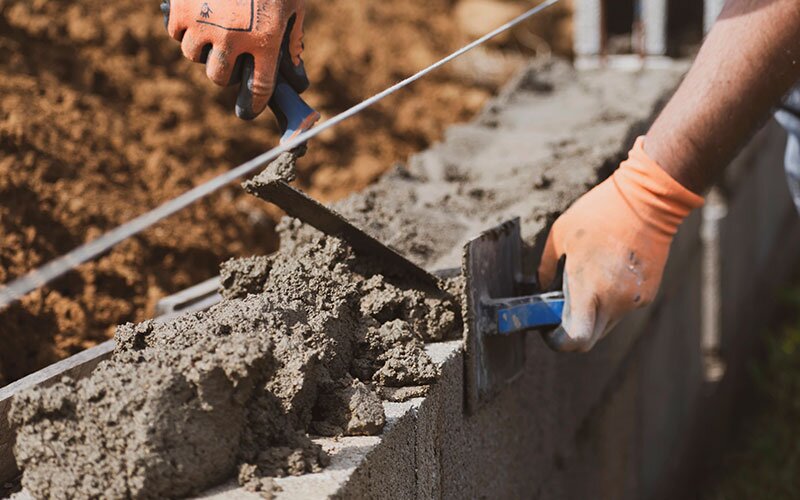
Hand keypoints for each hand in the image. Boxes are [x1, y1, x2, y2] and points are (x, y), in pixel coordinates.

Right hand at [161, 0, 308, 118]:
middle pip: (219, 78)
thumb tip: (293, 68)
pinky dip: (184, 29)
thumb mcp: (294, 4)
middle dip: (224, 73)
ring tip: (212, 34)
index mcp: (265, 40)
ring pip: (193, 55)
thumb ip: (293, 37)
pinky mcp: (180, 9)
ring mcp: (203, 24)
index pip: (258, 89)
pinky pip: (176, 33)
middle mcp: (232, 38)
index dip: (254, 104)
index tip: (250, 109)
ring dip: (202, 50)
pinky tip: (196, 18)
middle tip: (228, 62)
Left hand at [537, 137, 703, 351]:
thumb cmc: (598, 214)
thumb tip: (541, 288)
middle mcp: (613, 301)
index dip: (558, 341)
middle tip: (561, 311)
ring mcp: (633, 300)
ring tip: (586, 283)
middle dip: (572, 331)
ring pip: (606, 325)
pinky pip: (622, 309)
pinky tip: (608, 273)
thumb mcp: (559, 236)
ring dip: (592, 315)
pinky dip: (610, 302)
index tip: (548, 329)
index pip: (575, 339)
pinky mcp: (648, 295)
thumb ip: (546, 269)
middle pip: (589, 338)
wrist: (648, 202)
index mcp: (588, 288)